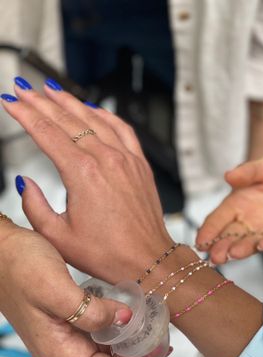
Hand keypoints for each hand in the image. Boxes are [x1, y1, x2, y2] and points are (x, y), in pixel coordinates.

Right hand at [0, 220, 155, 356]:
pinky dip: (118, 332)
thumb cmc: (19, 265)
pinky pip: (98, 337)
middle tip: (162, 343)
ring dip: (131, 348)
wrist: (0, 249)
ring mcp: (65, 336)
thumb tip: (124, 322)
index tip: (155, 345)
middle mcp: (62, 349)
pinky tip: (129, 317)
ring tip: (152, 331)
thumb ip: (90, 311)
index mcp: (58, 349)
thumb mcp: (55, 287)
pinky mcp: (68, 321)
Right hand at [1, 82, 172, 283]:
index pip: (45, 132)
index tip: (10, 103)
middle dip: (41, 101)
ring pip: (94, 118)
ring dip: (70, 102)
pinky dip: (105, 114)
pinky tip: (94, 109)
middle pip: (67, 119)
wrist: (147, 259)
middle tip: (24, 89)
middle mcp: (106, 159)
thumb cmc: (108, 253)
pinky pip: (122, 128)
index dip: (24, 114)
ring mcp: (126, 159)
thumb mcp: (58, 237)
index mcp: (82, 174)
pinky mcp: (140, 164)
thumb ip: (35, 206)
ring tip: (52, 90)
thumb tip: (26, 183)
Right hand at [196, 156, 262, 263]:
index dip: (208, 231)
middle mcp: (246, 224)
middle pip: (228, 237)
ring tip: (232, 254)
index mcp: (237, 205)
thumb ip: (249, 171)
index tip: (200, 241)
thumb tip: (228, 175)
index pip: (217, 220)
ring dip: (239, 250)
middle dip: (220, 247)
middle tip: (214, 256)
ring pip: (247, 245)